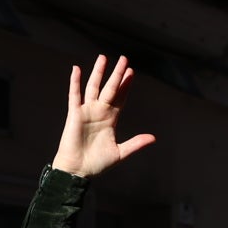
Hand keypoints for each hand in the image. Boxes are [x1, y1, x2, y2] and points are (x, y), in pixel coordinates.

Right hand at [52, 54, 156, 178]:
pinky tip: (76, 69)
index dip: (126, 85)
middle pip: (110, 88)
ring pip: (93, 87)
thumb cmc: (97, 163)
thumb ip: (136, 144)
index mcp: (111, 120)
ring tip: (103, 57)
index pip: (120, 98)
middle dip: (117, 74)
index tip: (131, 72)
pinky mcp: (75, 114)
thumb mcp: (120, 152)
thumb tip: (153, 138)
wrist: (78, 170)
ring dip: (98, 72)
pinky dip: (74, 82)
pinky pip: (74, 95)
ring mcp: (87, 111)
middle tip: (124, 59)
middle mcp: (99, 112)